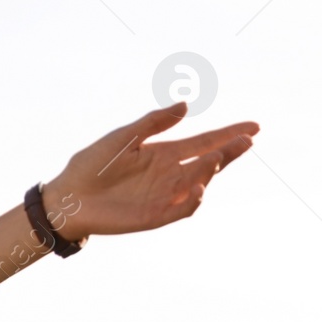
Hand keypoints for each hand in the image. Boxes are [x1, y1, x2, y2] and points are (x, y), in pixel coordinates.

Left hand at [42, 103, 257, 240]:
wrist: (68, 197)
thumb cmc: (90, 166)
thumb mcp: (122, 138)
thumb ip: (152, 123)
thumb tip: (185, 105)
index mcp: (163, 153)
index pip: (203, 142)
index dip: (228, 134)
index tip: (253, 126)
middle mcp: (169, 174)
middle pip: (209, 162)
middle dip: (229, 151)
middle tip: (247, 140)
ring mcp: (165, 196)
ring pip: (199, 183)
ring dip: (211, 171)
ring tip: (217, 157)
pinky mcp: (156, 215)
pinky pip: (183, 209)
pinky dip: (194, 199)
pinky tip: (199, 186)